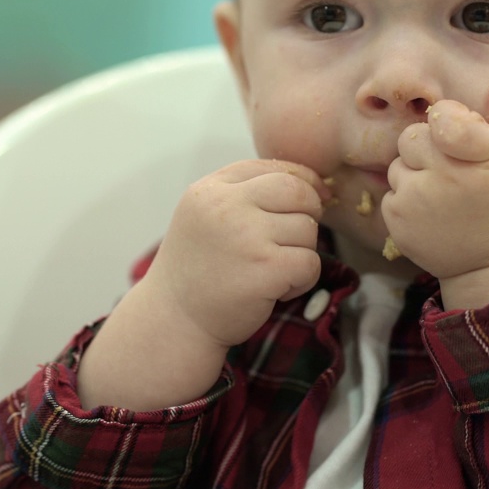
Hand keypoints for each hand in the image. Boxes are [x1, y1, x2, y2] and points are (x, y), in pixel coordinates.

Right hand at [144, 159, 329, 348]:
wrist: (173, 321)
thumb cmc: (198, 269)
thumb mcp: (206, 216)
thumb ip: (246, 193)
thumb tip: (313, 184)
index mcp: (211, 189)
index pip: (274, 168)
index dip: (303, 181)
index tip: (314, 198)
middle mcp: (226, 207)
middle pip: (298, 191)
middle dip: (310, 212)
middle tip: (295, 238)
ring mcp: (246, 237)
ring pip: (307, 229)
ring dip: (301, 252)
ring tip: (272, 270)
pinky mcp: (265, 270)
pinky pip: (310, 263)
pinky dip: (303, 280)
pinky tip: (277, 289)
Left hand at [381, 75, 488, 307]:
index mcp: (485, 155)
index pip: (443, 116)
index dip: (448, 119)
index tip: (461, 134)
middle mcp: (449, 177)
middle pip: (412, 136)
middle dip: (429, 146)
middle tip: (452, 167)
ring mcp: (419, 202)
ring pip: (398, 164)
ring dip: (416, 173)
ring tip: (444, 194)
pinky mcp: (398, 223)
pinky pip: (391, 192)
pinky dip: (407, 199)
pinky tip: (433, 213)